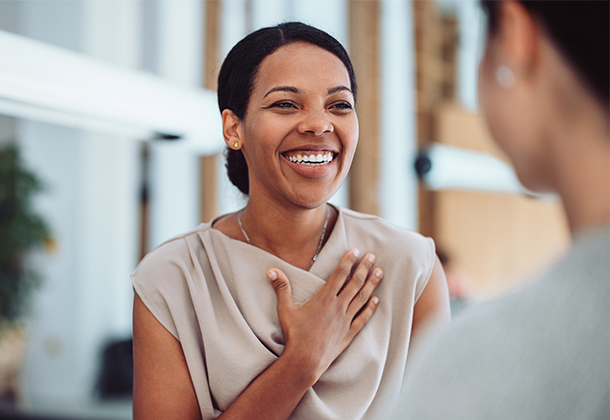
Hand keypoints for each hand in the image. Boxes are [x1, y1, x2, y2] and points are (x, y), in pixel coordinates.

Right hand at [267, 249, 382, 384]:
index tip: (356, 250)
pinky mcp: (348, 333)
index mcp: (324, 298)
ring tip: (380, 272)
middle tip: (373, 256)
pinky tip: (376, 300)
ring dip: (372, 284)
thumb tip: (271, 270)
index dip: (348, 261)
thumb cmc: (294, 334)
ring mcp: (345, 320)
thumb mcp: (285, 309)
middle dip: (364, 267)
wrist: (305, 360)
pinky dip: (371, 308)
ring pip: (362, 298)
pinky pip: (363, 318)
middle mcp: (338, 306)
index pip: (340, 274)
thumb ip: (281, 288)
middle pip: (355, 283)